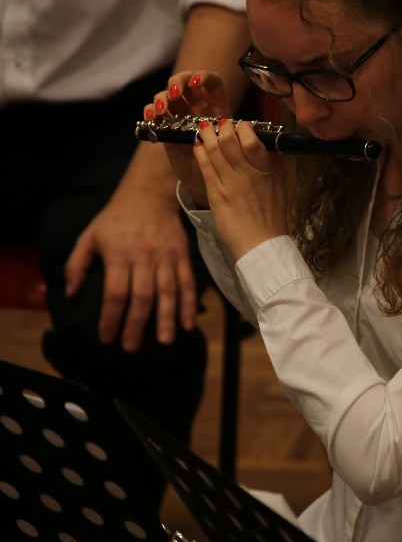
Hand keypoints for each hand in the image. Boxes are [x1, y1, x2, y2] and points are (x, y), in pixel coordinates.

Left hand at [65, 180, 197, 352]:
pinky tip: (188, 324)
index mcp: (118, 254)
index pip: (115, 292)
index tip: (106, 338)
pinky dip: (189, 304)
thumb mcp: (89, 236)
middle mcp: (144, 257)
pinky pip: (187, 283)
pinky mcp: (182, 255)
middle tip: (131, 348)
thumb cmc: (115, 218)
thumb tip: (71, 295)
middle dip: (136, 325)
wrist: (148, 194)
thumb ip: (76, 265)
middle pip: (142, 296)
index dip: (111, 318)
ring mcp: (166, 257)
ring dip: (166, 318)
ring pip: (167, 292)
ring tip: (164, 341)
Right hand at [144, 69, 231, 207]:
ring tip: (161, 111)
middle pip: (184, 80)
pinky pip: (153, 111)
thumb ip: (225, 132)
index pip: (211, 81)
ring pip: (166, 94)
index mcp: (215, 106)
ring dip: (161, 98)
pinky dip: (150, 111)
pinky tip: (151, 117)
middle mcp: (196, 106)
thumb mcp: (227, 144)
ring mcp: (178, 114)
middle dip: (177, 82)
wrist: (204, 178)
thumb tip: (224, 124)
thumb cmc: (219, 159)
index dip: (203, 76)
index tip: (195, 82)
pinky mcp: (164, 125)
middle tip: (175, 94)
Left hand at [193, 117, 287, 260]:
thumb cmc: (271, 217)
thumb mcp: (278, 186)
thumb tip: (257, 144)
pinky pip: (205, 168)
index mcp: (266, 170)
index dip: (242, 127)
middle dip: (222, 127)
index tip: (238, 126)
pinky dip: (200, 153)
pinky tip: (198, 146)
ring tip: (203, 128)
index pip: (252, 139)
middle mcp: (248, 174)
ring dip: (206, 136)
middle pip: (230, 141)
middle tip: (218, 124)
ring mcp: (231, 184)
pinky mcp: (217, 195)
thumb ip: (267, 164)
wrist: (261, 244)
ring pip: (214, 151)